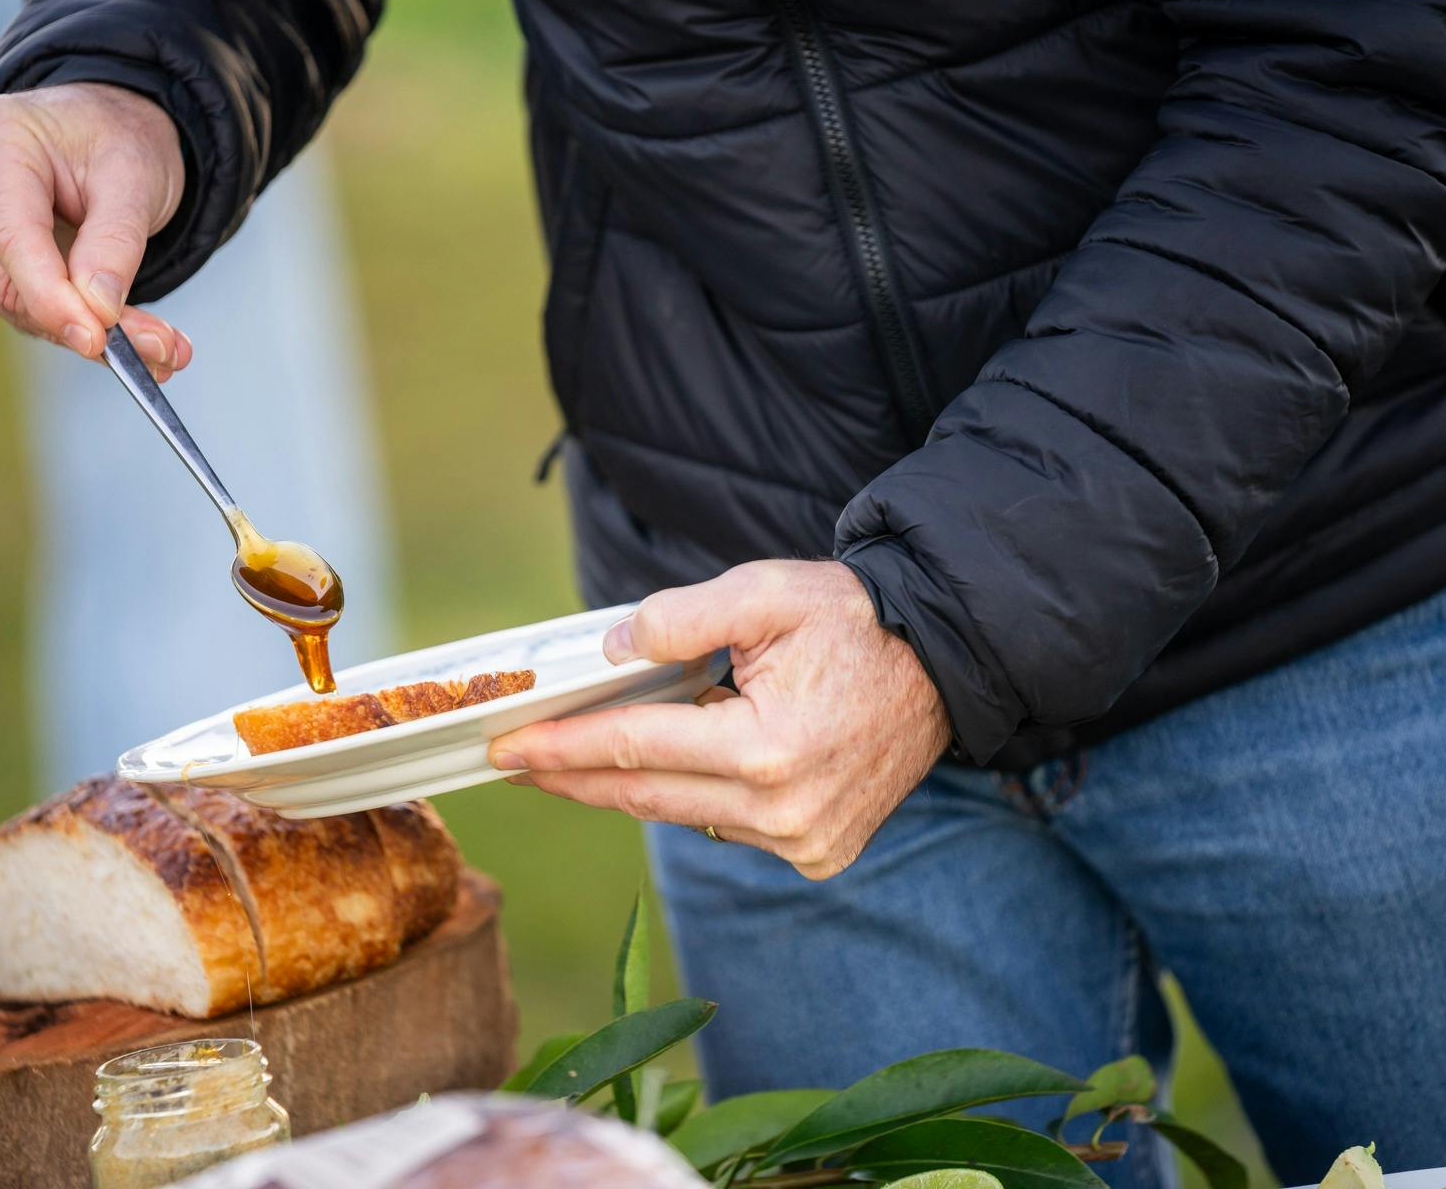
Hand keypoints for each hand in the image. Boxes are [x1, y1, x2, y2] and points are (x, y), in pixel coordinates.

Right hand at [0, 82, 192, 379]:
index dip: (53, 298)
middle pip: (7, 278)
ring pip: (10, 302)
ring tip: (162, 343)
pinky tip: (120, 329)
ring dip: (84, 331)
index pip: (13, 238)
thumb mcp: (135, 179)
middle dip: (83, 323)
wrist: (100, 130)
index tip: (98, 340)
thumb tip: (98, 310)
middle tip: (164, 351)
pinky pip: (14, 305)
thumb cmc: (115, 140)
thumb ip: (115, 242)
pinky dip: (69, 323)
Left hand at [491, 560, 950, 878]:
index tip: (503, 748)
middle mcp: (783, 812)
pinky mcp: (818, 854)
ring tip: (579, 754)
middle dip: (572, 777)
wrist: (943, 664)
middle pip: (644, 795)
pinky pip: (726, 825)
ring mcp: (803, 843)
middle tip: (512, 762)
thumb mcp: (767, 592)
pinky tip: (671, 764)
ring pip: (684, 814)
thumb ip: (680, 618)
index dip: (561, 748)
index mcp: (767, 749)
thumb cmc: (854, 620)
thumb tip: (609, 652)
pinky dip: (692, 795)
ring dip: (632, 784)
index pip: (634, 748)